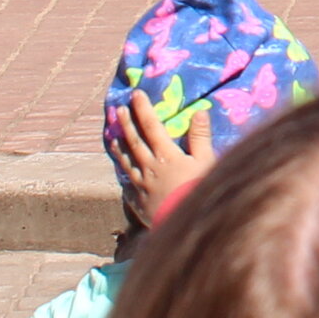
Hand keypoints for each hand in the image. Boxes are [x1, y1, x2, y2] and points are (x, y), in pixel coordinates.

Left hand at [106, 96, 215, 226]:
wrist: (186, 223)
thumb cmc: (199, 189)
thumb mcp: (206, 161)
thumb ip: (201, 137)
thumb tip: (199, 112)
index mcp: (166, 155)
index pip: (152, 126)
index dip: (144, 109)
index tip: (136, 94)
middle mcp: (149, 166)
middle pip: (134, 141)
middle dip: (127, 123)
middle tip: (119, 109)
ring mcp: (140, 184)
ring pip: (125, 160)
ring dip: (119, 145)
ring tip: (112, 134)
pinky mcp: (137, 200)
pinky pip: (127, 182)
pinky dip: (122, 172)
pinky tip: (120, 169)